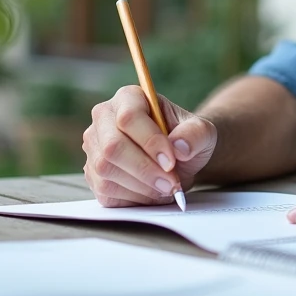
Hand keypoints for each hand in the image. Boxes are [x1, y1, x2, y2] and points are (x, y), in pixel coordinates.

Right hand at [82, 85, 216, 206]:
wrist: (178, 158)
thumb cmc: (187, 138)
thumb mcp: (202, 131)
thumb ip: (196, 134)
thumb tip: (180, 147)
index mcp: (129, 97)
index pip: (129, 117)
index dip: (149, 142)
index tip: (171, 162)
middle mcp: (104, 118)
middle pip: (112, 147)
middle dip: (145, 170)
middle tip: (171, 183)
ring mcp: (94, 146)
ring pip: (106, 171)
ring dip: (140, 186)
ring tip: (166, 187)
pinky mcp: (92, 174)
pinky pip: (105, 190)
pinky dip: (132, 197)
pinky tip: (151, 192)